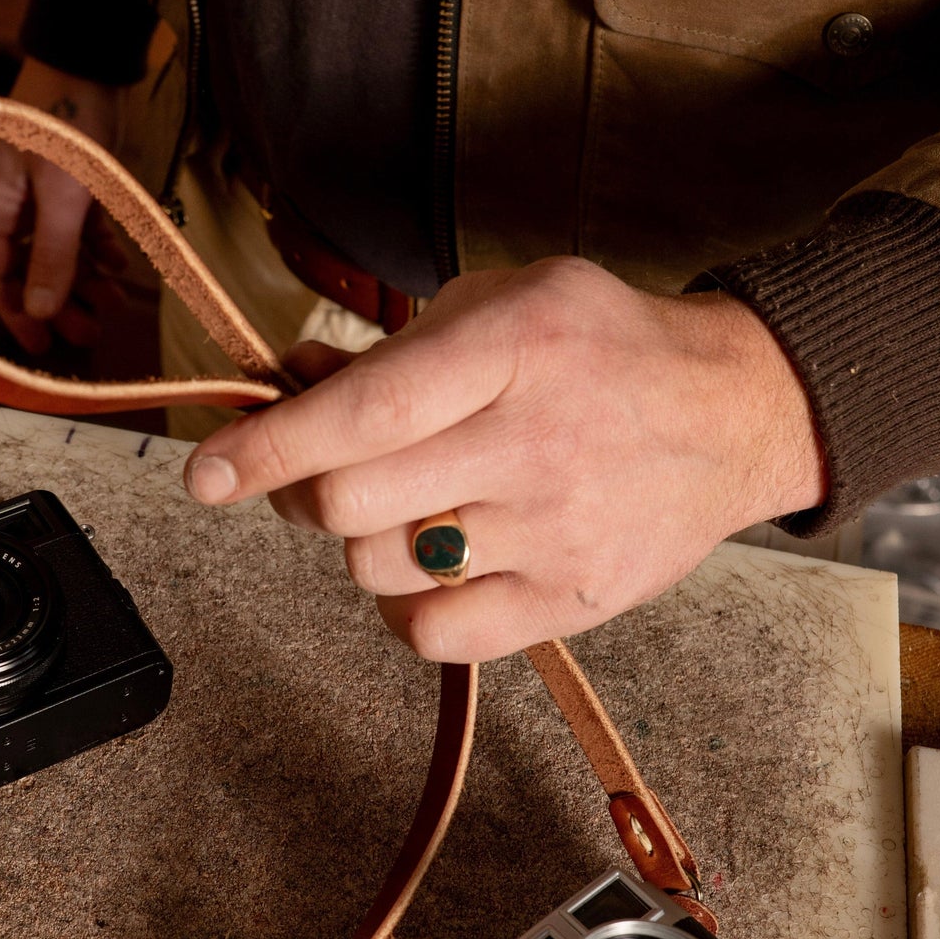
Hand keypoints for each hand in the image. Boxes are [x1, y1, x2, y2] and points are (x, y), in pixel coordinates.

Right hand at [0, 59, 123, 353]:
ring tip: (115, 305)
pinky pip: (81, 229)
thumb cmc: (68, 119)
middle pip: (28, 268)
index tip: (40, 347)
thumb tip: (40, 310)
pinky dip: (99, 250)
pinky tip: (121, 267)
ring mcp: (44, 191)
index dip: (14, 313)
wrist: (92, 57)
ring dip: (84, 281)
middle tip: (90, 335)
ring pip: (59, 252)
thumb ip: (52, 253)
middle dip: (58, 304)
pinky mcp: (74, 181)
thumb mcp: (62, 193)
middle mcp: (13, 201)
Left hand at [183, 257, 826, 662]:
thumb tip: (284, 383)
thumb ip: (389, 347)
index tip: (205, 475)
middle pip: (352, 503)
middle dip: (305, 493)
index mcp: (513, 347)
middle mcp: (534, 442)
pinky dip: (405, 607)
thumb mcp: (501, 305)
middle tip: (321, 476)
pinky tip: (433, 566)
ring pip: (380, 569)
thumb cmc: (601, 351)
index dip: (269, 448)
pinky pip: (434, 633)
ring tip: (412, 506)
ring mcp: (555, 532)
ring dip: (363, 542)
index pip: (363, 414)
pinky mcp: (570, 601)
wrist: (734, 414)